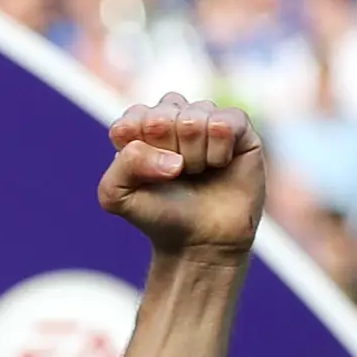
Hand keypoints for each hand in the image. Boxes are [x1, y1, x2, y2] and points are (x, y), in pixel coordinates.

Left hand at [100, 95, 266, 261]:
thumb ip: (124, 165)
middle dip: (165, 152)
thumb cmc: (158, 213)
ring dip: (193, 155)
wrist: (201, 241)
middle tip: (174, 174)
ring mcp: (206, 120)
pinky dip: (218, 151)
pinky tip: (218, 164)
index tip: (145, 175)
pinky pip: (225, 123)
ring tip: (196, 171)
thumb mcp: (117, 196)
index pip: (133, 119)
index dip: (139, 151)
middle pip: (162, 116)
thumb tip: (173, 160)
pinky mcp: (239, 128)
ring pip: (194, 118)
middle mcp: (174, 117)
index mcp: (139, 126)